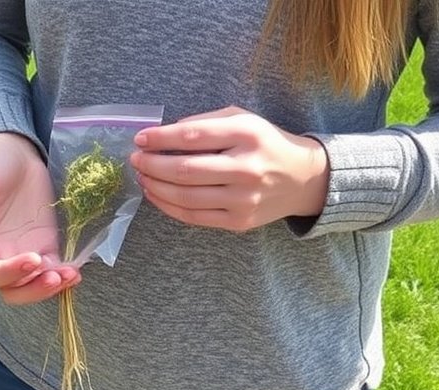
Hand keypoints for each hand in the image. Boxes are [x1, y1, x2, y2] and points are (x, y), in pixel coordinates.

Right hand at [0, 133, 78, 304]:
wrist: (15, 153)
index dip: (5, 275)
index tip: (31, 258)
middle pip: (10, 290)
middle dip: (33, 289)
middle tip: (54, 275)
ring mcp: (22, 254)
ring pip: (32, 287)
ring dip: (50, 287)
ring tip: (69, 274)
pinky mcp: (46, 247)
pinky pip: (53, 272)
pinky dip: (64, 277)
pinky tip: (75, 271)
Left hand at [130, 106, 329, 231]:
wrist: (304, 179)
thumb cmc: (265, 144)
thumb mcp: (243, 120)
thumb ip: (206, 123)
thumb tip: (166, 133)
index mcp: (247, 135)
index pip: (193, 136)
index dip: (160, 138)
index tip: (140, 138)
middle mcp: (246, 168)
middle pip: (185, 170)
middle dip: (152, 165)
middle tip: (135, 160)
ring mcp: (243, 198)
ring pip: (185, 196)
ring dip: (155, 187)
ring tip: (142, 177)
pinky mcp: (239, 221)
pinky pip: (194, 216)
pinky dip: (168, 206)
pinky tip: (156, 195)